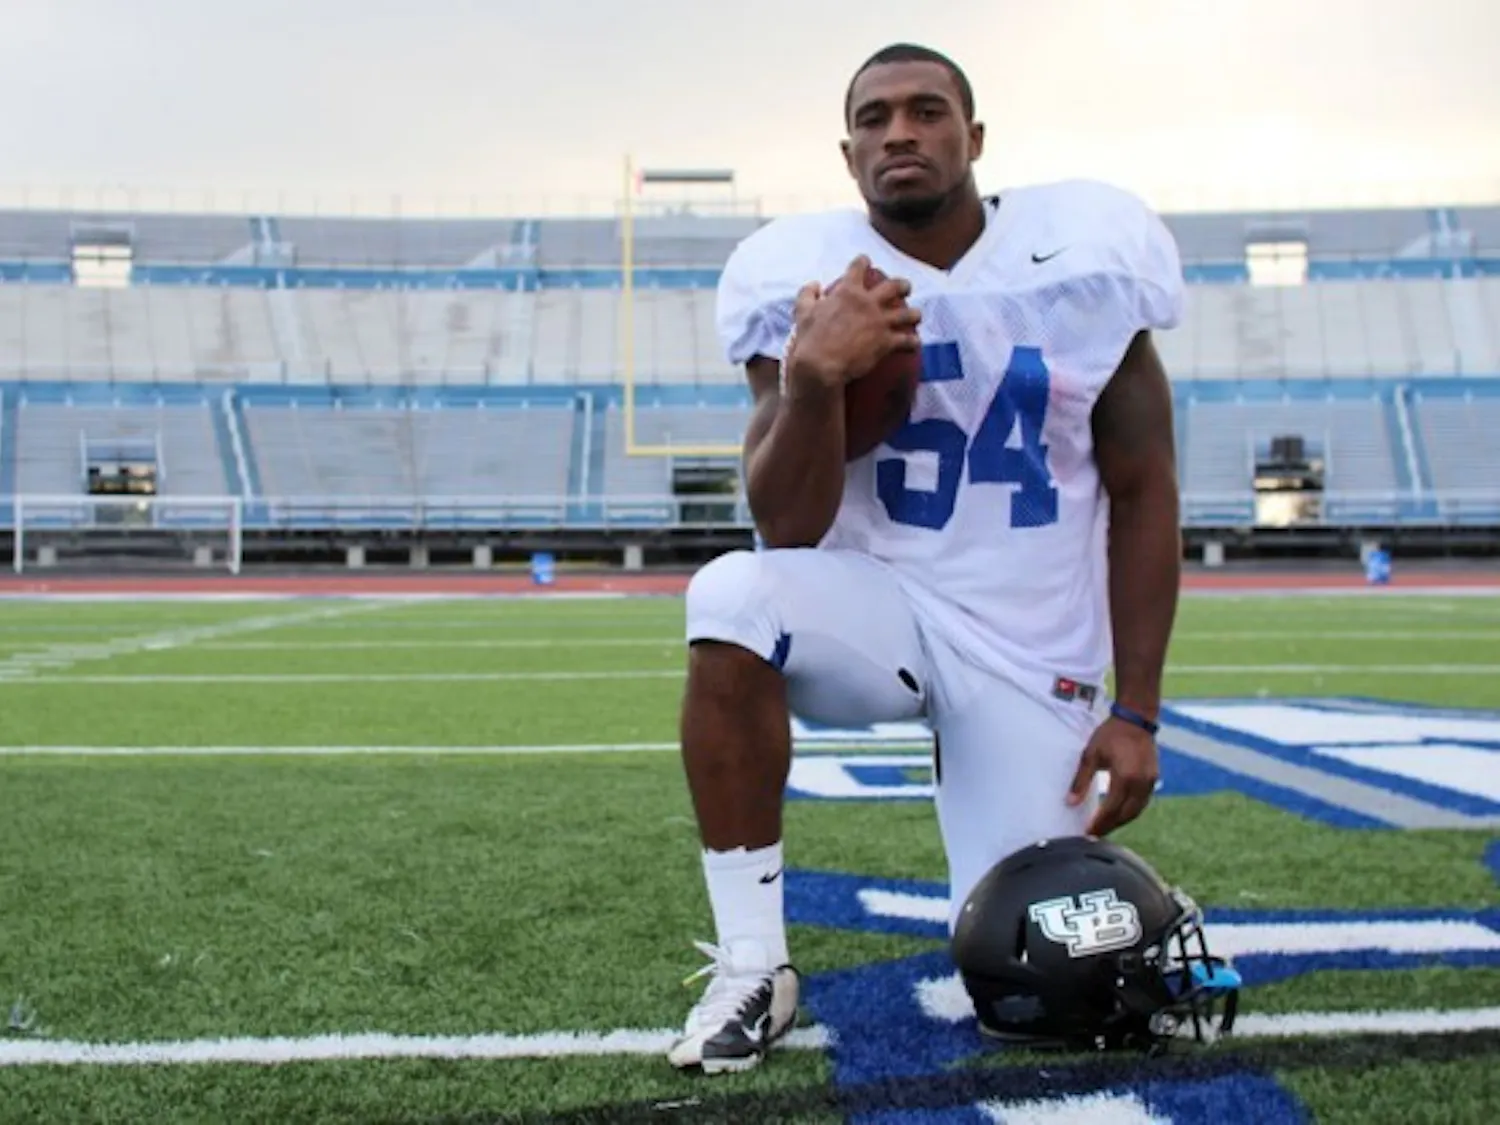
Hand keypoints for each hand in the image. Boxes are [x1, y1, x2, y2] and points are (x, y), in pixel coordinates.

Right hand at [784, 256, 921, 390]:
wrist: (821, 365)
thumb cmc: (810, 339)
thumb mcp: (802, 311)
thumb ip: (807, 294)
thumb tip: (815, 284)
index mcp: (848, 292)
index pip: (858, 267)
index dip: (863, 262)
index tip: (866, 262)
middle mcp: (868, 303)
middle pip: (894, 286)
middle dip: (903, 286)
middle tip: (905, 288)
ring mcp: (880, 322)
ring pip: (908, 314)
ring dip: (914, 314)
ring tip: (916, 316)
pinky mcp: (887, 342)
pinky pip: (908, 341)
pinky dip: (913, 342)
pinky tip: (915, 344)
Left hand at [1066, 716, 1159, 836]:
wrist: (1136, 719)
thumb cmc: (1110, 734)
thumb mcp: (1090, 755)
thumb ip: (1081, 781)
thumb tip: (1070, 803)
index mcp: (1124, 777)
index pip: (1111, 809)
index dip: (1099, 823)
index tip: (1087, 833)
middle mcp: (1141, 783)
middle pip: (1125, 814)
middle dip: (1110, 826)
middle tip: (1095, 835)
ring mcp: (1150, 782)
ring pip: (1136, 811)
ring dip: (1121, 821)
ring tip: (1105, 827)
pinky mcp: (1154, 779)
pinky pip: (1142, 803)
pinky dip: (1130, 812)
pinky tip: (1119, 814)